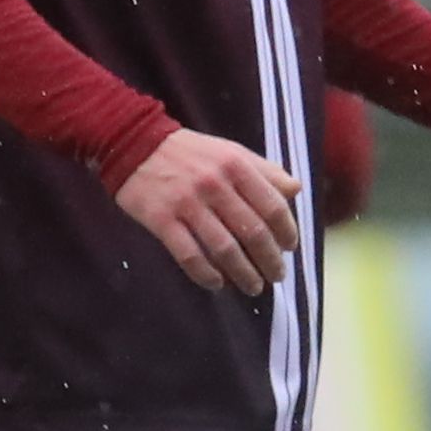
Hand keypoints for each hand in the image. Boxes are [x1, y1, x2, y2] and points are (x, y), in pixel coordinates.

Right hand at [112, 127, 301, 295]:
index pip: (272, 206)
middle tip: (277, 276)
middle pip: (253, 232)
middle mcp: (215, 185)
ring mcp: (187, 204)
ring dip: (244, 274)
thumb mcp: (231, 151)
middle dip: (270, 260)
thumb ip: (265, 170)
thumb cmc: (190, 152)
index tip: (290, 248)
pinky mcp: (161, 220)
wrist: (134, 144)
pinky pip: (189, 255)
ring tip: (253, 287)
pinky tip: (217, 284)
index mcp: (236, 166)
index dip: (286, 231)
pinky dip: (206, 275)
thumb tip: (296, 190)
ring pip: (224, 249)